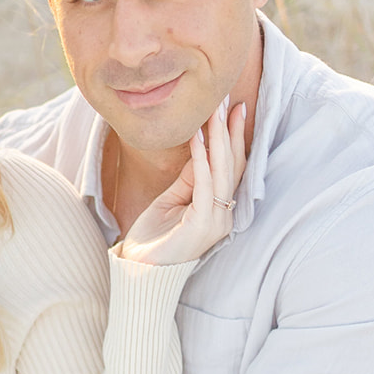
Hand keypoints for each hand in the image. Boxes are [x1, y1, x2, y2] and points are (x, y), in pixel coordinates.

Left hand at [118, 95, 246, 265]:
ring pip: (221, 171)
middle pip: (232, 165)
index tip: (232, 108)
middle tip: (227, 101)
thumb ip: (189, 177)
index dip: (234, 137)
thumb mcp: (173, 198)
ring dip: (217, 139)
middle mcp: (224, 213)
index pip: (232, 166)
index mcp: (219, 207)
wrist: (140, 273)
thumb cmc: (154, 237)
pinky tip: (199, 139)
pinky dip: (201, 160)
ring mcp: (216, 220)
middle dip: (230, 131)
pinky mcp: (202, 225)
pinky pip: (204, 185)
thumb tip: (201, 145)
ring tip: (213, 112)